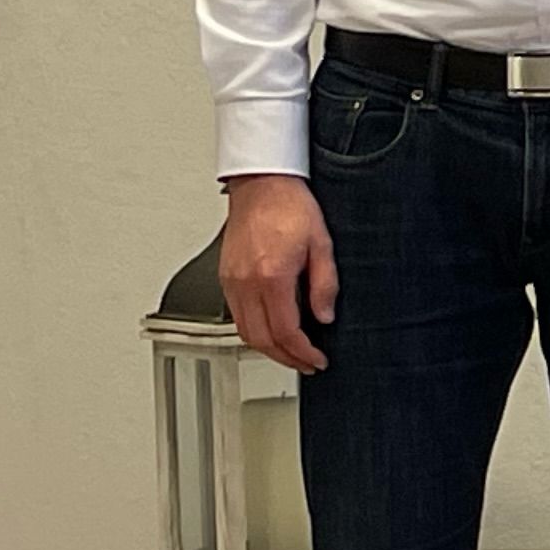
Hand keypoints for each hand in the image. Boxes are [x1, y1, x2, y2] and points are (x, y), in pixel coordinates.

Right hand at [217, 172, 336, 373]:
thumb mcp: (322, 244)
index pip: (285, 331)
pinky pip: (236, 316)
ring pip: (245, 332)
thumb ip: (324, 284)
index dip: (303, 352)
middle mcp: (246, 282)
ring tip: (291, 354)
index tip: (317, 359)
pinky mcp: (226, 277)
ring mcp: (232, 281)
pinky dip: (254, 332)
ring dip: (268, 349)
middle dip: (285, 358)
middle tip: (306, 364)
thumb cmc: (291, 206)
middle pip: (261, 339)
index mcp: (272, 276)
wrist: (262, 185)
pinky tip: (272, 331)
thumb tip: (324, 316)